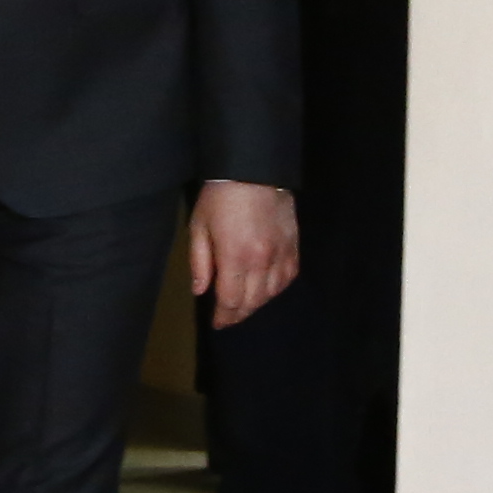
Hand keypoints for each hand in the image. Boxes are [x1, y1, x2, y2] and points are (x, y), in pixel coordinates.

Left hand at [189, 178, 297, 331]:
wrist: (255, 169)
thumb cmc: (220, 196)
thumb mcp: (199, 226)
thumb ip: (200, 262)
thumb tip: (200, 291)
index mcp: (235, 258)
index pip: (232, 301)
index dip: (224, 317)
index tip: (217, 323)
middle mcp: (262, 261)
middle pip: (253, 302)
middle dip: (238, 314)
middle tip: (228, 317)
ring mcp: (281, 254)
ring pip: (272, 293)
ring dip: (257, 303)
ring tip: (245, 304)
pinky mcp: (293, 245)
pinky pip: (289, 277)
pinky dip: (277, 288)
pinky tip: (267, 288)